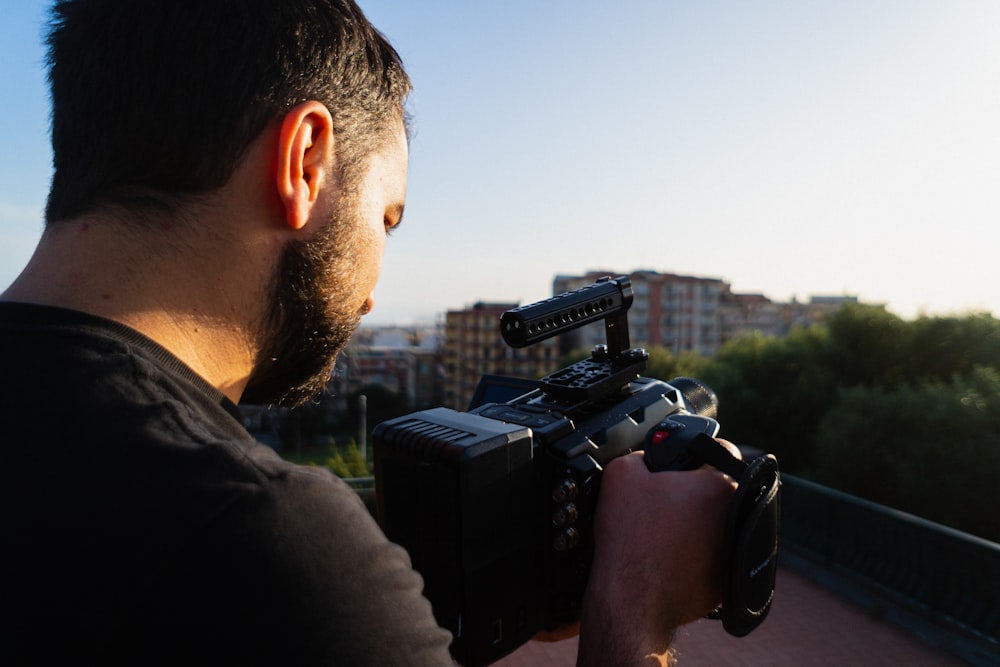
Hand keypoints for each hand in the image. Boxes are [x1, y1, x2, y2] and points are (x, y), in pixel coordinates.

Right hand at [576, 443, 738, 665]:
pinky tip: (669, 552)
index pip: (723, 450)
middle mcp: (739, 517)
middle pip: (719, 489)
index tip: (682, 463)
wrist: (631, 601)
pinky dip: (697, 550)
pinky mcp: (728, 579)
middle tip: (665, 499)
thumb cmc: (630, 540)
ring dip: (698, 521)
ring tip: (665, 529)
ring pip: (718, 522)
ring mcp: (737, 551)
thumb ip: (643, 453)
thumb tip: (650, 457)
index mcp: (720, 486)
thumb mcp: (620, 472)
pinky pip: (714, 553)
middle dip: (696, 490)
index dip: (697, 451)